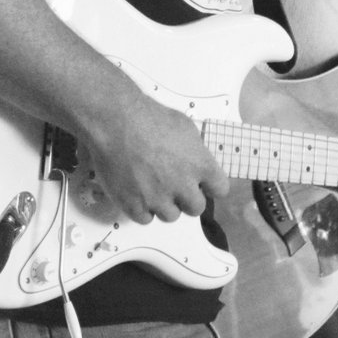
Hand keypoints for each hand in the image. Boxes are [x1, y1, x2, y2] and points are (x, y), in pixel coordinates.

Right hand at [86, 94, 228, 224]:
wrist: (116, 121)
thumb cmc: (149, 118)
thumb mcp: (185, 128)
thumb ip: (195, 152)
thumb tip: (195, 162)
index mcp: (200, 165)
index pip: (220, 189)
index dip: (210, 186)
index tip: (202, 184)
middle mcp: (183, 186)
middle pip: (196, 208)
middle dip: (187, 198)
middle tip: (174, 185)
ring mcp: (158, 198)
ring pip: (170, 216)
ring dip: (163, 204)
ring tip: (151, 184)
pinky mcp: (134, 205)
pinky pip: (145, 219)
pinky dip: (141, 208)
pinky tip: (137, 191)